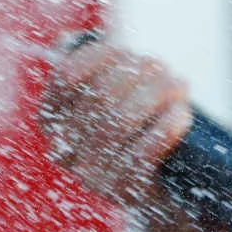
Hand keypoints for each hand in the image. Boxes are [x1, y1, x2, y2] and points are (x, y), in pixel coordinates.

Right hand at [37, 36, 193, 208]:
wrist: (156, 186)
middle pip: (101, 95)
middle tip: (161, 65)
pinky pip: (145, 150)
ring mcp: (92, 175)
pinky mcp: (125, 190)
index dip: (99, 56)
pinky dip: (167, 125)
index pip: (66, 77)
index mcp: (50, 121)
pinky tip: (181, 111)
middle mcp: (64, 150)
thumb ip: (90, 71)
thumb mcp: (103, 100)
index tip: (123, 50)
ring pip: (122, 120)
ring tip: (178, 84)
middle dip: (136, 72)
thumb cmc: (130, 128)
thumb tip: (67, 41)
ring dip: (156, 93)